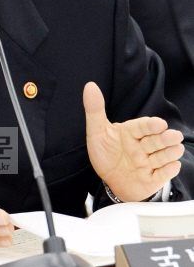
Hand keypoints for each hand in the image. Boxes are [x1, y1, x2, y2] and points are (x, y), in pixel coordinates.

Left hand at [84, 81, 183, 201]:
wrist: (110, 180)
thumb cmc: (105, 153)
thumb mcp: (96, 131)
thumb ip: (94, 109)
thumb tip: (90, 86)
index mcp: (130, 133)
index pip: (141, 127)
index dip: (150, 125)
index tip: (159, 123)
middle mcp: (142, 147)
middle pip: (155, 141)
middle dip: (165, 139)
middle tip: (174, 136)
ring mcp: (148, 163)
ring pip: (161, 157)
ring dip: (169, 153)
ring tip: (176, 148)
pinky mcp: (152, 179)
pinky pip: (161, 175)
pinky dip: (168, 171)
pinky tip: (173, 165)